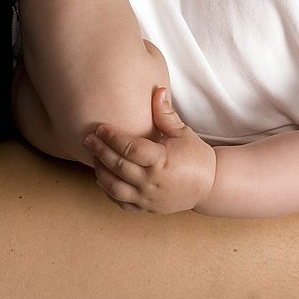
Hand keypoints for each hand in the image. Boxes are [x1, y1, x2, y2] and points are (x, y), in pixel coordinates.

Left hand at [84, 87, 215, 213]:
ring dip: (100, 172)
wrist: (210, 185)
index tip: (101, 128)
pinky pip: (120, 202)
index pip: (130, 148)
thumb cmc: (196, 156)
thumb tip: (158, 90)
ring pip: (114, 187)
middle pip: (118, 166)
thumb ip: (166, 114)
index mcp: (161, 162)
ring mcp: (147, 197)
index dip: (113, 137)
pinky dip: (108, 190)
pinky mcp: (146, 208)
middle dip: (100, 151)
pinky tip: (103, 177)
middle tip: (88, 139)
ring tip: (94, 157)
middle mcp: (152, 182)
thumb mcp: (183, 133)